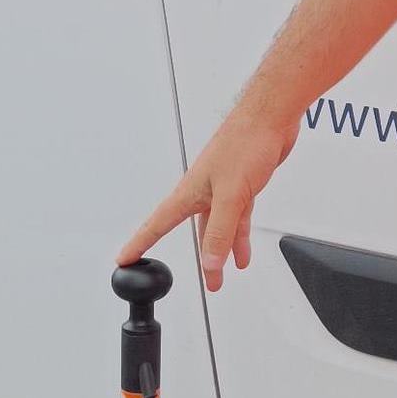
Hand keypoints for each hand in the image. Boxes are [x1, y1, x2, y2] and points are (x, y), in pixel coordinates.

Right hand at [120, 100, 298, 289]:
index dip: (139, 243)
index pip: (157, 224)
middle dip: (202, 259)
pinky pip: (237, 218)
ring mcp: (223, 188)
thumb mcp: (232, 194)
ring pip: (219, 227)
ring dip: (222, 251)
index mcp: (190, 191)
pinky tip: (243, 250)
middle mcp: (203, 190)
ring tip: (223, 275)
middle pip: (196, 233)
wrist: (272, 116)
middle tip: (203, 281)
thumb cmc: (245, 141)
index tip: (124, 258)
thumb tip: (210, 261)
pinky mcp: (243, 185)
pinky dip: (239, 235)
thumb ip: (221, 230)